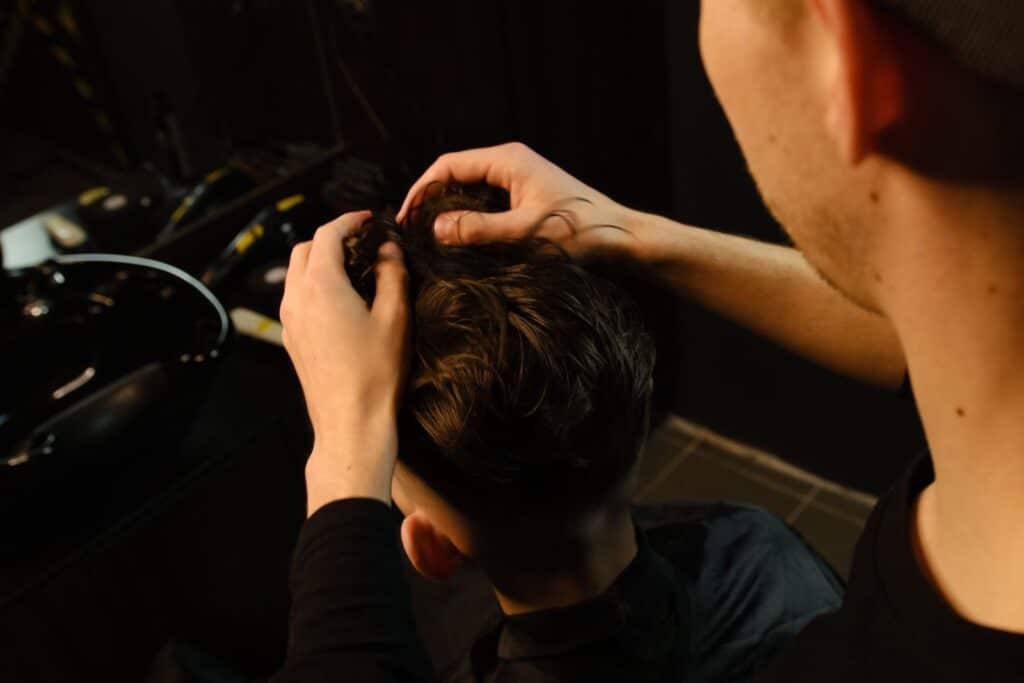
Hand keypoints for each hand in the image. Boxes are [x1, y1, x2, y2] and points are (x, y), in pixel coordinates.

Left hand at [279, 211, 409, 513]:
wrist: (350, 423)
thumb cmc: (375, 375)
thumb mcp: (395, 317)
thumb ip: (392, 274)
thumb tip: (388, 250)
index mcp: (321, 286)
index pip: (328, 234)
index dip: (349, 221)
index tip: (368, 220)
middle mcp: (297, 299)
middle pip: (305, 249)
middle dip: (331, 237)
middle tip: (362, 240)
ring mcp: (290, 321)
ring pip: (296, 273)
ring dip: (320, 261)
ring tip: (354, 268)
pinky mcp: (291, 339)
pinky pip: (296, 297)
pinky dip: (314, 284)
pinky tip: (342, 298)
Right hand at [398, 142, 640, 261]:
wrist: (621, 238)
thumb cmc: (579, 232)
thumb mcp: (524, 234)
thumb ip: (478, 229)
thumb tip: (435, 227)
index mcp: (508, 160)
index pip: (448, 165)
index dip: (421, 190)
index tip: (405, 218)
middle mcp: (511, 162)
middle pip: (456, 174)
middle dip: (431, 199)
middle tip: (412, 231)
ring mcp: (519, 178)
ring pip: (470, 189)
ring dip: (450, 210)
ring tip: (430, 237)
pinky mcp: (526, 196)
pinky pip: (487, 202)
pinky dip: (469, 217)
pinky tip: (461, 240)